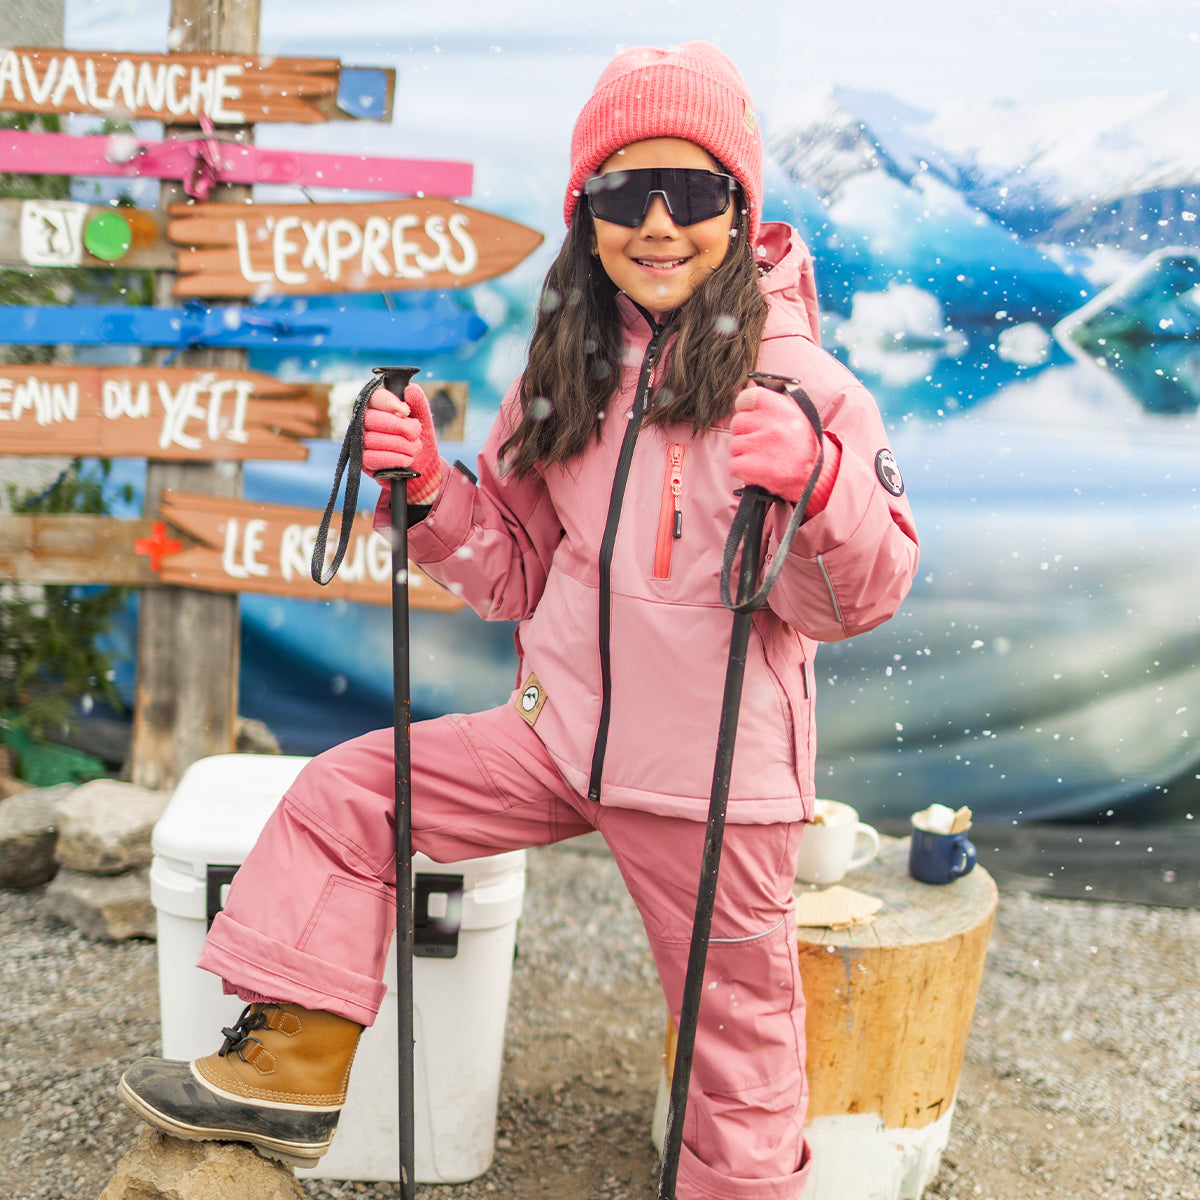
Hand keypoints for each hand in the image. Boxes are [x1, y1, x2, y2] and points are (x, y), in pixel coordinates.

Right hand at [362, 382, 444, 504]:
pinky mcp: (363, 462)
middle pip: (371, 419)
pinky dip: (394, 458)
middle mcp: (364, 422)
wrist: (423, 466)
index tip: (406, 411)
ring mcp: (361, 442)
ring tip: (415, 448)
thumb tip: (411, 389)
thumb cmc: (419, 438)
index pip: (374, 397)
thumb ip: (419, 404)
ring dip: (401, 445)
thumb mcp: (423, 419)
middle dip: (398, 427)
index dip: (388, 403)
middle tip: (415, 434)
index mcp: (378, 406)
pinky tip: (408, 459)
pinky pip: (373, 458)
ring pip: (373, 440)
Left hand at [729, 384, 834, 511]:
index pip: (747, 397)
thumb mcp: (795, 418)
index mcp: (780, 408)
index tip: (750, 416)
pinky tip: (758, 471)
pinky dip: (742, 471)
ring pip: (734, 445)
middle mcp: (770, 424)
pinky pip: (733, 464)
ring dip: (744, 454)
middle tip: (761, 444)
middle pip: (737, 422)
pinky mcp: (749, 466)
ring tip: (764, 459)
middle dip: (745, 434)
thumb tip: (746, 393)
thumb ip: (771, 406)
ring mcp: (759, 445)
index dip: (745, 408)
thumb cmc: (804, 447)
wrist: (816, 478)